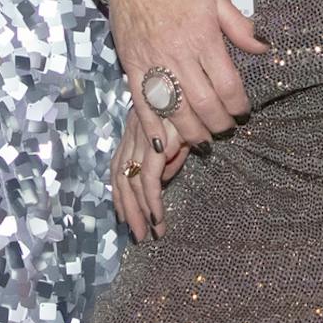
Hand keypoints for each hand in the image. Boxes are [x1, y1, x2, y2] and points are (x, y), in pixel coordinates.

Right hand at [89, 0, 268, 148]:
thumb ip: (239, 25)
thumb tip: (263, 47)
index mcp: (203, 36)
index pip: (227, 83)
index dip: (238, 105)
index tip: (242, 113)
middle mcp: (179, 53)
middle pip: (203, 103)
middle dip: (218, 124)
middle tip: (225, 131)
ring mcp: (153, 62)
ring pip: (175, 109)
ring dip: (191, 132)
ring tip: (202, 141)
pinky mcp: (132, 66)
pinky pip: (143, 103)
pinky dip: (154, 127)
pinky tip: (164, 142)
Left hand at [112, 104, 188, 242]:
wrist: (203, 88)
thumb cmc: (196, 107)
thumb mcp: (182, 134)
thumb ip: (171, 156)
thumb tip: (164, 181)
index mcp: (137, 127)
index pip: (119, 165)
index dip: (120, 193)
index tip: (124, 216)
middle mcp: (135, 132)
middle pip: (122, 176)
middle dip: (127, 208)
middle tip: (136, 234)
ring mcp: (143, 136)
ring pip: (133, 182)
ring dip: (140, 211)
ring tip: (150, 232)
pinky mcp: (157, 142)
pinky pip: (149, 178)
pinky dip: (151, 201)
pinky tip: (157, 216)